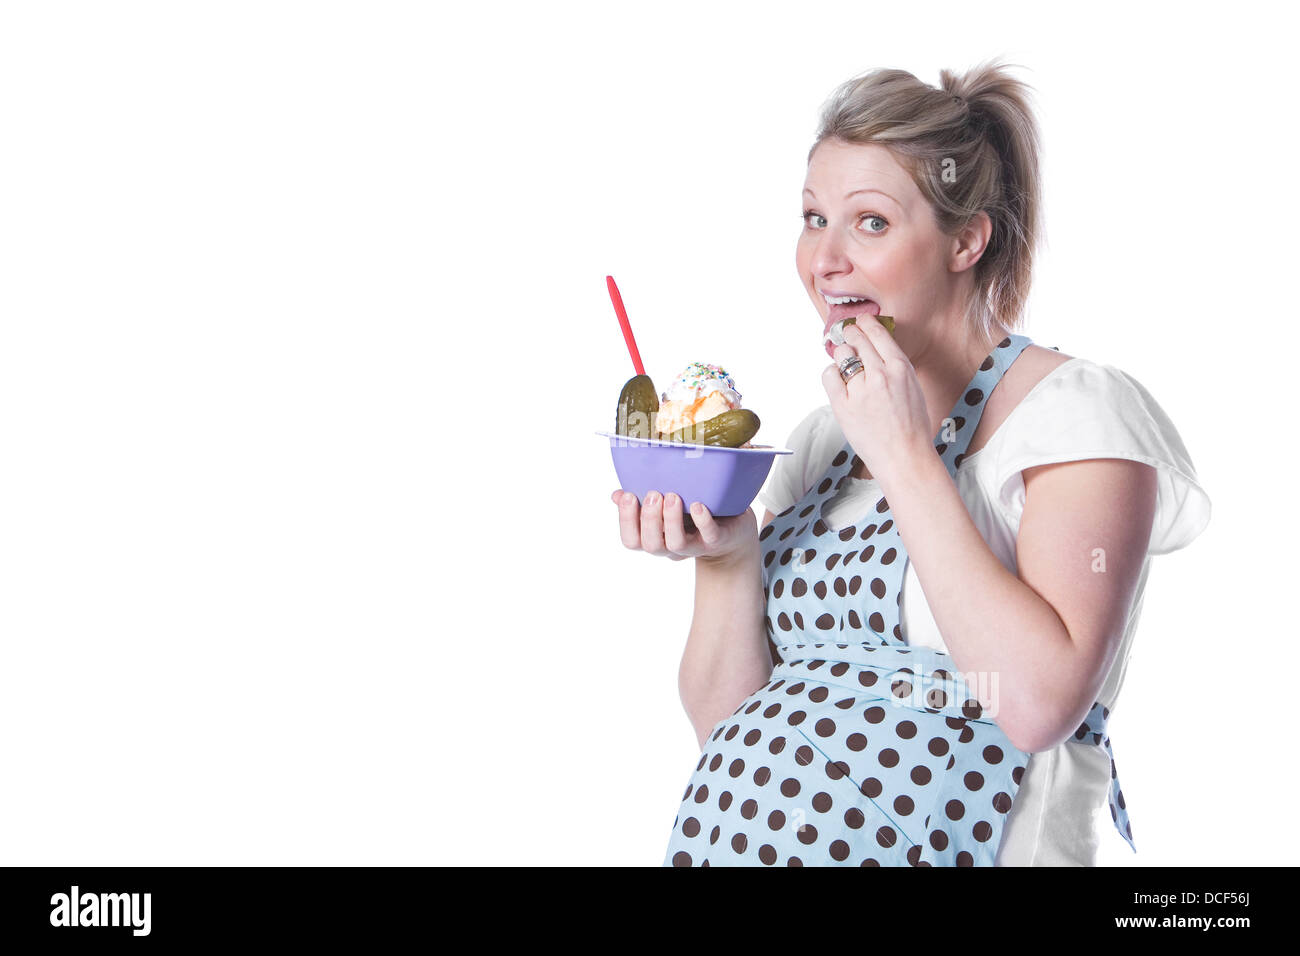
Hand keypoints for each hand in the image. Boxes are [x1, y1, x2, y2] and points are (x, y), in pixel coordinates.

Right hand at [611, 489, 756, 563]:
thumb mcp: (666, 507)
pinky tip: (698, 505)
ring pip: (677, 545)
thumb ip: (642, 502)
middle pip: (651, 545)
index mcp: (656, 538)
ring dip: (672, 520)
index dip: (625, 521)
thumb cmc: (693, 515)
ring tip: (673, 496)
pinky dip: (703, 521)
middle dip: (649, 519)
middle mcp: (672, 546)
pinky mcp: (718, 540)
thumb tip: (616, 495)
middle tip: (653, 494)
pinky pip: (709, 535)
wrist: (733, 529)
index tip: (628, 495)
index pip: (631, 540)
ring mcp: (696, 545)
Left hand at [822, 317, 932, 487]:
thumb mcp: (912, 388)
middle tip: (847, 333)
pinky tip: (838, 380)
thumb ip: (895, 367)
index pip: (878, 334)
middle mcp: (880, 375)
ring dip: (842, 355)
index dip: (866, 323)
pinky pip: (829, 376)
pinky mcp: (843, 405)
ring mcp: (860, 390)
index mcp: (901, 368)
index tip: (861, 321)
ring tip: (845, 363)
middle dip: (850, 334)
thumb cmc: (911, 427)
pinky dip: (831, 374)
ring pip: (842, 355)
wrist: (904, 457)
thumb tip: (875, 349)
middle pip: (857, 340)